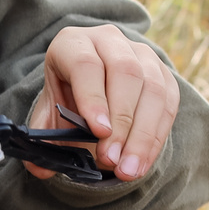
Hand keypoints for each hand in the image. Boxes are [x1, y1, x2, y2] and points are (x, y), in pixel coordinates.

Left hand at [27, 25, 178, 181]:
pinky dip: (155, 137)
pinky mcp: (163, 73)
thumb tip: (40, 168)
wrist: (92, 81)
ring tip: (128, 168)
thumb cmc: (67, 94)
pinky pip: (168, 103)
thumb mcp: (49, 109)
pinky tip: (142, 162)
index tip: (98, 131)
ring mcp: (142, 54)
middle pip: (125, 74)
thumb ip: (42, 135)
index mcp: (74, 43)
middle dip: (121, 122)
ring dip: (142, 134)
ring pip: (152, 88)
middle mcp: (110, 40)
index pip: (86, 65)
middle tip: (111, 159)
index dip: (93, 98)